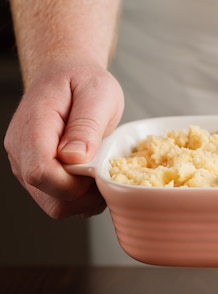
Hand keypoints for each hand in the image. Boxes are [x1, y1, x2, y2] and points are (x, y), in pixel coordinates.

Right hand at [3, 64, 123, 218]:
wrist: (66, 76)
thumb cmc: (83, 82)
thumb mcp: (97, 94)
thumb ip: (86, 125)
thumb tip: (74, 157)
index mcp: (34, 127)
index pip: (41, 173)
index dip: (73, 184)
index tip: (98, 172)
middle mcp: (22, 150)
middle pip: (49, 196)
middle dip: (84, 196)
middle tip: (107, 174)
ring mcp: (26, 165)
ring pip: (54, 205)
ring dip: (84, 200)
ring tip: (101, 174)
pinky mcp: (36, 174)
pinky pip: (58, 201)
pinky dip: (80, 199)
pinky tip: (93, 179)